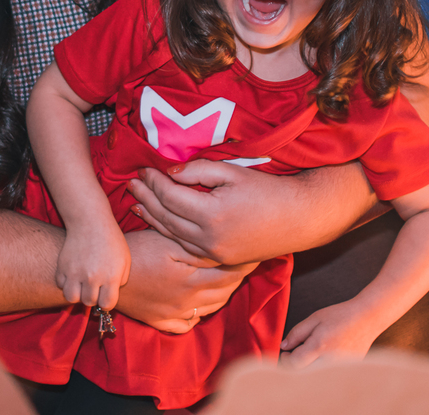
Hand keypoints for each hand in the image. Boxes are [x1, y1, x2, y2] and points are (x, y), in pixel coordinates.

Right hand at [56, 222, 130, 308]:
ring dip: (77, 293)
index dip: (106, 302)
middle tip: (94, 287)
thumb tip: (110, 294)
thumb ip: (121, 280)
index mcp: (110, 276)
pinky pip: (61, 284)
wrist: (90, 221)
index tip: (106, 296)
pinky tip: (73, 274)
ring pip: (71, 297)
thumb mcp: (125, 259)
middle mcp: (92, 277)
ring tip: (82, 285)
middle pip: (88, 302)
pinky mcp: (62, 266)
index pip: (106, 304)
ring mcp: (75, 272)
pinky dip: (66, 282)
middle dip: (92, 297)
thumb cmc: (111, 240)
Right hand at [115, 230, 258, 333]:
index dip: (246, 263)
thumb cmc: (136, 251)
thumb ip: (198, 249)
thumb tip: (225, 250)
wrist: (104, 275)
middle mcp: (188, 303)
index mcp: (193, 282)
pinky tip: (201, 303)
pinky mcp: (159, 321)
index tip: (257, 252)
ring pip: (210, 308)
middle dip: (239, 277)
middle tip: (248, 263)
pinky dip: (199, 314)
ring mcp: (174, 315)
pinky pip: (188, 324)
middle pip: (224, 292)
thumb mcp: (168, 242)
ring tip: (230, 279)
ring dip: (223, 294)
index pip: (231, 273)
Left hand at [129, 160, 373, 264]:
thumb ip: (199, 170)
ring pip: (171, 234)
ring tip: (136, 202)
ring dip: (152, 217)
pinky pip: (184, 246)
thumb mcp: (232, 172)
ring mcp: (212, 252)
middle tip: (131, 183)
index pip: (170, 196)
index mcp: (212, 214)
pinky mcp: (217, 259)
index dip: (154, 181)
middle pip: (166, 216)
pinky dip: (168, 232)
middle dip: (146, 198)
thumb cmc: (267, 190)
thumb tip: (170, 173)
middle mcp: (208, 238)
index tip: (143, 169)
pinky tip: (158, 222)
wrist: (297, 219)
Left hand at [280, 302, 377, 367]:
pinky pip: (329, 372)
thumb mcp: (315, 318)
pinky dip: (322, 365)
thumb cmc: (340, 315)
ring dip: (308, 365)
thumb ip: (297, 333)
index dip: (285, 359)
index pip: (295, 363)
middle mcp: (330, 361)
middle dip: (294, 365)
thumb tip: (284, 347)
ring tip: (312, 350)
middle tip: (292, 353)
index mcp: (320, 346)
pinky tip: (327, 352)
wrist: (367, 318)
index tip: (285, 353)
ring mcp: (340, 368)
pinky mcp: (348, 370)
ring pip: (316, 374)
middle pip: (303, 373)